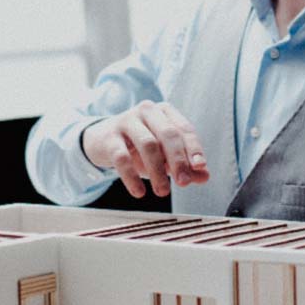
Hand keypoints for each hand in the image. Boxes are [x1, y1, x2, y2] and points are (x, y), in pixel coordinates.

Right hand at [80, 101, 209, 197]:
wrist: (100, 140)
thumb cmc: (138, 146)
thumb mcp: (163, 155)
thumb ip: (185, 164)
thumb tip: (204, 176)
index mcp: (164, 112)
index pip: (184, 129)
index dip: (194, 148)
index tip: (200, 167)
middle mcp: (147, 111)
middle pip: (168, 134)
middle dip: (178, 160)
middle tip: (184, 183)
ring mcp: (126, 121)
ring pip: (147, 144)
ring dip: (157, 170)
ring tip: (163, 192)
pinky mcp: (109, 137)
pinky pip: (121, 157)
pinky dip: (132, 176)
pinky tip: (139, 192)